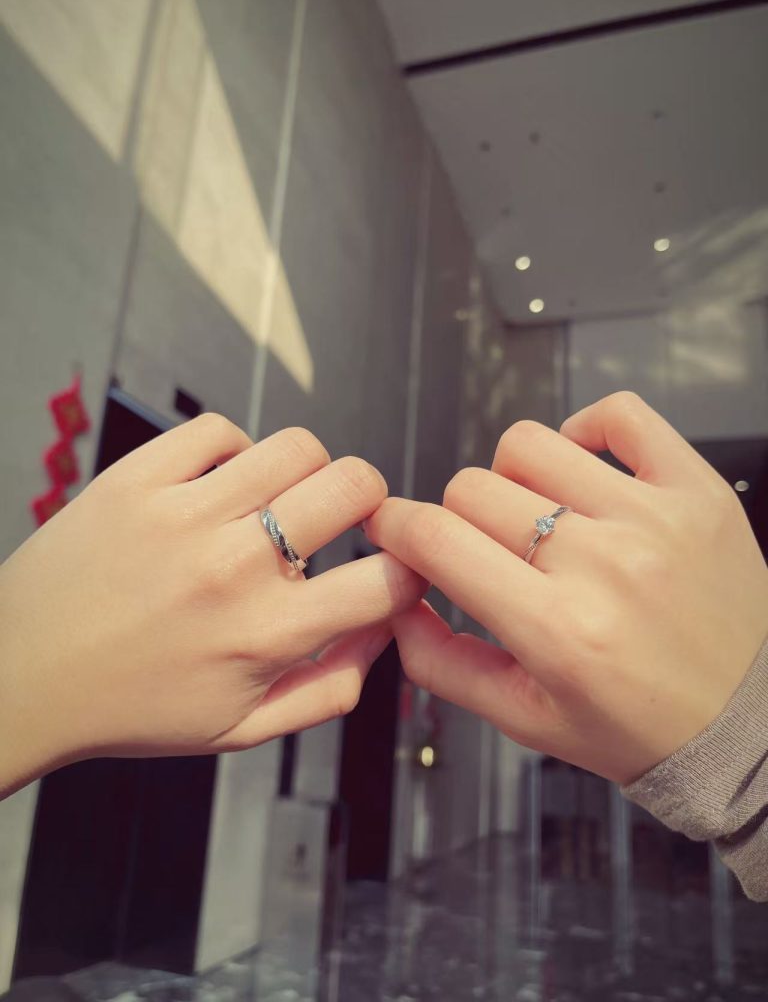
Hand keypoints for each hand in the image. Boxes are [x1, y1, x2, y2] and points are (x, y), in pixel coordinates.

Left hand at [0, 415, 424, 796]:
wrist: (20, 677)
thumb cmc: (130, 707)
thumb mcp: (240, 728)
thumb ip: (330, 688)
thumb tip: (386, 632)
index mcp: (266, 635)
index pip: (387, 578)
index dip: (410, 566)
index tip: (396, 564)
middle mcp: (233, 567)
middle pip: (354, 486)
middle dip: (370, 500)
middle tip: (347, 517)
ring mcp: (184, 514)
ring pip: (296, 446)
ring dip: (306, 471)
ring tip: (277, 501)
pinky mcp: (138, 479)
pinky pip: (219, 430)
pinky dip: (235, 451)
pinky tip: (220, 486)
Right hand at [365, 393, 767, 783]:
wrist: (749, 725)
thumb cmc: (642, 726)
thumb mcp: (526, 718)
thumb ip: (443, 663)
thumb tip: (398, 600)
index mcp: (556, 629)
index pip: (437, 538)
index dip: (396, 525)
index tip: (394, 527)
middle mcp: (603, 564)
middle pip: (473, 488)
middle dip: (458, 518)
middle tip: (485, 549)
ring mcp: (653, 517)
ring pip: (529, 444)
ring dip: (512, 477)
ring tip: (537, 515)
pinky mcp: (695, 489)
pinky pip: (620, 415)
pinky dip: (585, 430)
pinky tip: (583, 471)